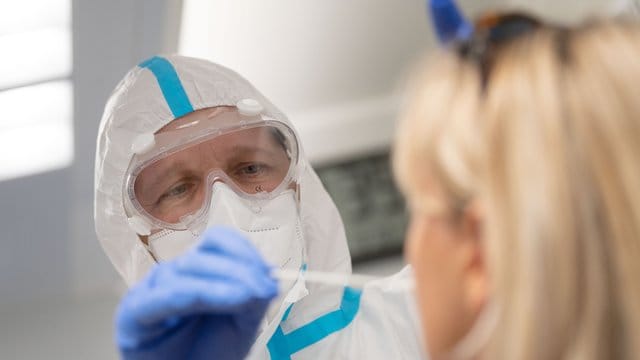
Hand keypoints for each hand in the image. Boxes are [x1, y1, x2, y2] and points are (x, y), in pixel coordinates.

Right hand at [116, 226, 277, 359]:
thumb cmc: (207, 354)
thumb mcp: (241, 323)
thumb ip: (254, 299)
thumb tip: (270, 278)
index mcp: (198, 271)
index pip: (217, 241)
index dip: (243, 250)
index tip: (269, 272)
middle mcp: (173, 275)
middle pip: (202, 254)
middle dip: (239, 269)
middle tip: (265, 288)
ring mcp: (150, 292)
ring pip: (183, 273)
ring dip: (219, 284)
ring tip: (246, 299)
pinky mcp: (133, 315)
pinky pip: (159, 299)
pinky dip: (188, 295)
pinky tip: (208, 299)